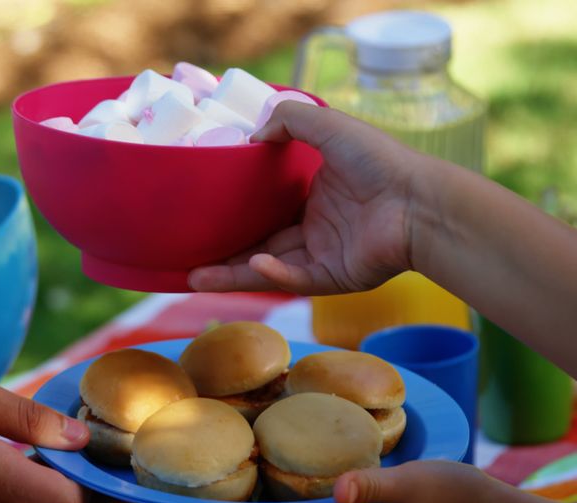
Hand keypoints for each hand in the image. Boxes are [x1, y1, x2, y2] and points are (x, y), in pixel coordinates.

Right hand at [190, 103, 424, 294]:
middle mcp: (314, 228)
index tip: (201, 219)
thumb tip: (251, 135)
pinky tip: (253, 266)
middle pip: (257, 246)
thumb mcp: (328, 125)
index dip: (233, 217)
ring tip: (194, 278)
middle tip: (186, 262)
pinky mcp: (333, 278)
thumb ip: (289, 120)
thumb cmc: (379, 160)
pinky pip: (295, 279)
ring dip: (232, 275)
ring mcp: (322, 255)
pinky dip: (272, 275)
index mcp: (313, 196)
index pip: (264, 211)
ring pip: (267, 269)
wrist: (419, 201)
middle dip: (221, 257)